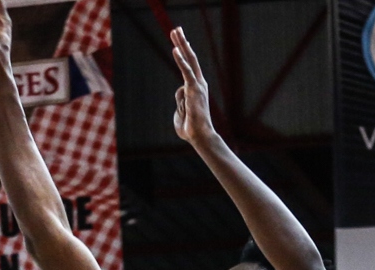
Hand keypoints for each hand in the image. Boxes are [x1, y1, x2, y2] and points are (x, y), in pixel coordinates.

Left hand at [170, 26, 218, 146]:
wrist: (200, 136)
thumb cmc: (190, 129)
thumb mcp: (181, 114)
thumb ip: (180, 102)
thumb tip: (181, 94)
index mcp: (196, 89)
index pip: (189, 67)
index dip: (184, 53)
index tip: (180, 41)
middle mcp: (199, 84)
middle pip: (190, 58)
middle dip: (183, 42)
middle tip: (176, 29)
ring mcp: (197, 85)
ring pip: (188, 59)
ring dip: (181, 44)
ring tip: (175, 30)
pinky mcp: (194, 88)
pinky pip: (185, 71)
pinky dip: (180, 60)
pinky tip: (175, 49)